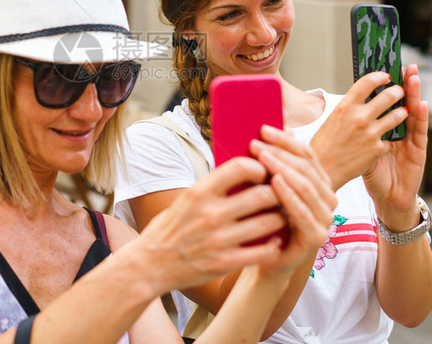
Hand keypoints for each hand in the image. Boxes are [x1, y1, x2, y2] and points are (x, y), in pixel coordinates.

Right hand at [127, 156, 288, 293]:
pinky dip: (274, 245)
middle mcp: (210, 214)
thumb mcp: (186, 199)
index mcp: (199, 193)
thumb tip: (244, 170)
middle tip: (280, 196)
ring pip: (269, 223)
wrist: (151, 265)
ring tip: (280, 216)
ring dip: (280, 219)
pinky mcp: (225, 263)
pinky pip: (263, 251)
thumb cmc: (171, 228)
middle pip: (262, 195)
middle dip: (277, 194)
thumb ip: (213, 187)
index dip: (258, 167)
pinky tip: (274, 241)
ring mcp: (219, 240)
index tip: (263, 172)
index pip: (239, 168)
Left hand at [249, 127, 336, 275]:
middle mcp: (328, 199)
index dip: (286, 140)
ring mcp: (325, 219)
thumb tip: (265, 129)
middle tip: (256, 144)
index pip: (307, 154)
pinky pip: (303, 211)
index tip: (263, 129)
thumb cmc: (264, 219)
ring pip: (306, 186)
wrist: (263, 258)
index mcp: (319, 183)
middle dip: (280, 153)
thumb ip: (272, 164)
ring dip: (282, 168)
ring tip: (261, 157)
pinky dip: (288, 194)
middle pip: (306, 168)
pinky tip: (273, 182)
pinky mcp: (316, 237)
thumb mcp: (268, 187)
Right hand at [310, 71, 409, 188]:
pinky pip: (390, 139)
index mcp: (345, 106)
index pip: (368, 82)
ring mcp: (370, 133)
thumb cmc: (324, 144)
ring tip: (402, 112)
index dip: (380, 76)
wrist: (323, 170)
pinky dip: (388, 139)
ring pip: (397, 116)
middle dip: (398, 92)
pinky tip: (383, 140)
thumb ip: (350, 107)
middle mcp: (359, 117)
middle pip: (388, 96)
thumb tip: (364, 96)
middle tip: (400, 92)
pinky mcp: (378, 149)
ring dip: (402, 112)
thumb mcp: (333, 119)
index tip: (387, 76)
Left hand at [362, 63, 429, 215]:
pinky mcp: (418, 150)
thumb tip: (337, 115)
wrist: (387, 198)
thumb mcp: (360, 150)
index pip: (386, 101)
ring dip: (414, 94)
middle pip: (401, 102)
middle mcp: (399, 129)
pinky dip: (421, 117)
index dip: (386, 85)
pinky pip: (420, 132)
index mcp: (382, 126)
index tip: (383, 67)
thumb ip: (356, 133)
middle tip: (402, 65)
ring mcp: (410, 138)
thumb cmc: (373, 174)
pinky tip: (421, 104)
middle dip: (402, 83)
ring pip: (413, 112)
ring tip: (413, 76)